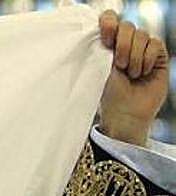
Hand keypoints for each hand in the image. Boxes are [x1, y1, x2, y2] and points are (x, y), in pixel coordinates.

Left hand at [98, 10, 168, 145]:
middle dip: (122, 45)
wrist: (124, 114)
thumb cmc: (107, 95)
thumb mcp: (99, 69)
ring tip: (131, 74)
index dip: (108, 22)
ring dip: (134, 56)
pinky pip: (155, 44)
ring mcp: (142, 49)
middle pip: (127, 26)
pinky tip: (143, 72)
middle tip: (119, 65)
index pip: (109, 19)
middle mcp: (125, 44)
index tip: (106, 36)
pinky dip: (148, 58)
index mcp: (107, 45)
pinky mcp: (158, 56)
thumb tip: (102, 25)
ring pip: (142, 35)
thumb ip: (101, 47)